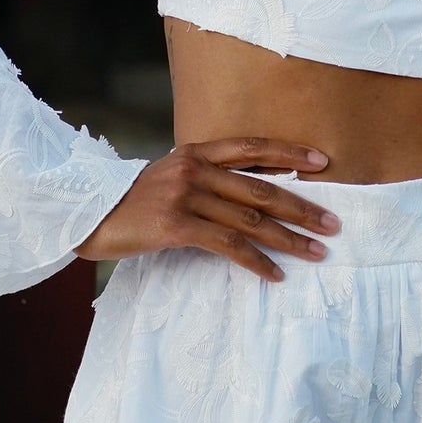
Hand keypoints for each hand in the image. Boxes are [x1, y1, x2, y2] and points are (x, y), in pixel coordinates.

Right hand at [73, 137, 341, 281]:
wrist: (87, 215)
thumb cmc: (133, 202)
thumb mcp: (171, 177)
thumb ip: (207, 178)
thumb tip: (254, 194)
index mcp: (196, 152)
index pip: (253, 147)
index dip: (289, 154)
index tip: (322, 162)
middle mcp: (195, 169)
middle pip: (262, 189)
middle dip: (302, 207)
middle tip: (333, 223)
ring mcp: (186, 196)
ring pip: (251, 220)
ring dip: (289, 239)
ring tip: (317, 252)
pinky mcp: (177, 226)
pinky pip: (228, 246)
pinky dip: (256, 262)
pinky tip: (275, 275)